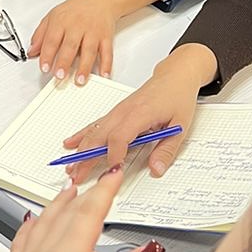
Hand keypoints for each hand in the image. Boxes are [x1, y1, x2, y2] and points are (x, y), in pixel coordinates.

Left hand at [0, 181, 164, 251]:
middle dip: (85, 193)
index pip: (89, 214)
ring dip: (59, 203)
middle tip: (100, 178)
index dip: (105, 192)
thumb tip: (150, 249)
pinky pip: (22, 238)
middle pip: (65, 213)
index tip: (115, 175)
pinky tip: (35, 221)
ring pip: (42, 222)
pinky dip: (34, 222)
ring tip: (71, 191)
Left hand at [28, 0, 119, 83]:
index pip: (52, 39)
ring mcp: (93, 31)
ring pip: (89, 50)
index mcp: (62, 21)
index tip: (44, 68)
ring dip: (84, 67)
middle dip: (64, 62)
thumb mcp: (53, 16)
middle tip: (60, 76)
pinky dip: (106, 64)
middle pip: (70, 45)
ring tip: (79, 80)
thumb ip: (40, 34)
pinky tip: (103, 74)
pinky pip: (107, 51)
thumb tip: (31, 52)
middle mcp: (78, 26)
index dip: (47, 54)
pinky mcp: (106, 36)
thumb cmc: (76, 9)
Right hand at [62, 46, 214, 184]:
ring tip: (70, 167)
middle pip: (100, 136)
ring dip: (80, 150)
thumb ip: (167, 149)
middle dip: (86, 158)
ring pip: (94, 131)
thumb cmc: (177, 96)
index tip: (113, 170)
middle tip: (77, 175)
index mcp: (140, 114)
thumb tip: (156, 169)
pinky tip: (71, 143)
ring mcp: (117, 111)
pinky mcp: (116, 112)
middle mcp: (123, 112)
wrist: (174, 76)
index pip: (120, 137)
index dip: (114, 155)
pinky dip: (81, 135)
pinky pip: (95, 125)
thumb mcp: (180, 125)